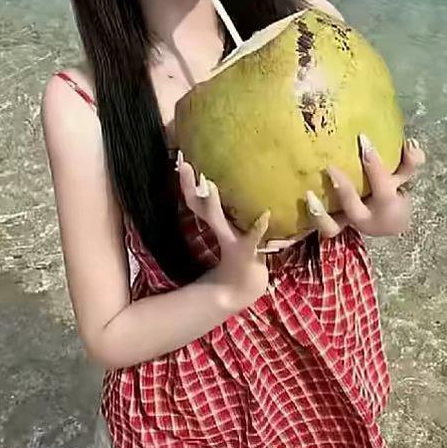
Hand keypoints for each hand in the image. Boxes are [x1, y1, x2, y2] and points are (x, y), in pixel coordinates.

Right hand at [177, 155, 270, 310]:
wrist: (245, 286)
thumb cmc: (242, 251)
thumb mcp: (233, 227)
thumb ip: (229, 209)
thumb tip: (227, 182)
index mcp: (216, 221)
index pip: (195, 199)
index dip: (186, 182)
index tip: (180, 160)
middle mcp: (219, 229)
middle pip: (199, 206)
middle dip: (190, 187)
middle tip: (183, 166)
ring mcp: (230, 239)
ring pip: (217, 220)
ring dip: (212, 204)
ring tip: (210, 185)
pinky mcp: (247, 251)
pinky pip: (253, 237)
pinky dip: (258, 226)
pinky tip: (266, 214)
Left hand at [302, 136, 425, 238]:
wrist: (389, 222)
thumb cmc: (394, 190)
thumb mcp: (405, 176)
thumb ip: (410, 160)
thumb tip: (410, 143)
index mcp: (386, 204)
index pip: (382, 186)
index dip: (374, 164)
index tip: (363, 139)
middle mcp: (366, 217)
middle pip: (354, 207)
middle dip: (343, 189)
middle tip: (330, 167)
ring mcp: (348, 224)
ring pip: (331, 227)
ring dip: (319, 214)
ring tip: (308, 195)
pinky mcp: (334, 226)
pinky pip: (321, 226)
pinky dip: (312, 217)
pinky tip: (301, 199)